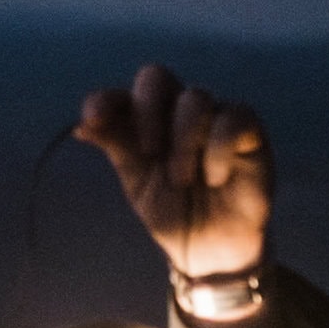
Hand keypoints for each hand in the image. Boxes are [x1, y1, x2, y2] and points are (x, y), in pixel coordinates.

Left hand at [75, 64, 271, 276]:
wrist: (208, 250)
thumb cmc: (172, 212)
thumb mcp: (138, 181)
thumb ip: (117, 147)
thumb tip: (80, 126)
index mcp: (146, 122)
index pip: (121, 96)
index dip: (105, 100)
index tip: (92, 120)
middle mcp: (177, 112)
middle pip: (156, 77)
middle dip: (147, 111)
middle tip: (149, 152)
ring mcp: (213, 117)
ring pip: (194, 98)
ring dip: (183, 141)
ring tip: (182, 180)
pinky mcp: (248, 131)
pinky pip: (233, 117)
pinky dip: (218, 149)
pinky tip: (215, 178)